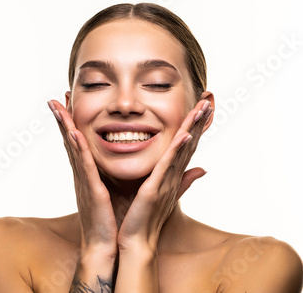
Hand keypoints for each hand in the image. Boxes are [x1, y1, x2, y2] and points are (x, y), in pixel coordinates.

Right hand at [48, 100, 117, 258]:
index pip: (78, 143)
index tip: (69, 104)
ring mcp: (84, 181)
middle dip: (62, 119)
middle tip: (55, 98)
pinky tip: (74, 132)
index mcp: (88, 174)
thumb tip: (128, 162)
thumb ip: (121, 173)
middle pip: (69, 141)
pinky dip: (78, 148)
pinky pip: (84, 165)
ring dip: (65, 126)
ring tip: (57, 106)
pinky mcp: (91, 190)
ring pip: (72, 148)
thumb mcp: (116, 191)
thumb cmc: (113, 220)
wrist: (107, 246)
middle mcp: (82, 174)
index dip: (71, 123)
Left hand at [117, 99, 212, 250]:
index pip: (186, 146)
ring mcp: (166, 183)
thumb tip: (202, 169)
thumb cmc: (145, 218)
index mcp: (170, 176)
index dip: (195, 127)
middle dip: (198, 122)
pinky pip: (167, 168)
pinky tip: (184, 136)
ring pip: (181, 151)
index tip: (202, 107)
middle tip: (207, 101)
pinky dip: (177, 151)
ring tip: (201, 109)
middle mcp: (172, 177)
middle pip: (189, 144)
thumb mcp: (163, 193)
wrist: (136, 242)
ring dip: (192, 129)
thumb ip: (180, 179)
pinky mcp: (155, 190)